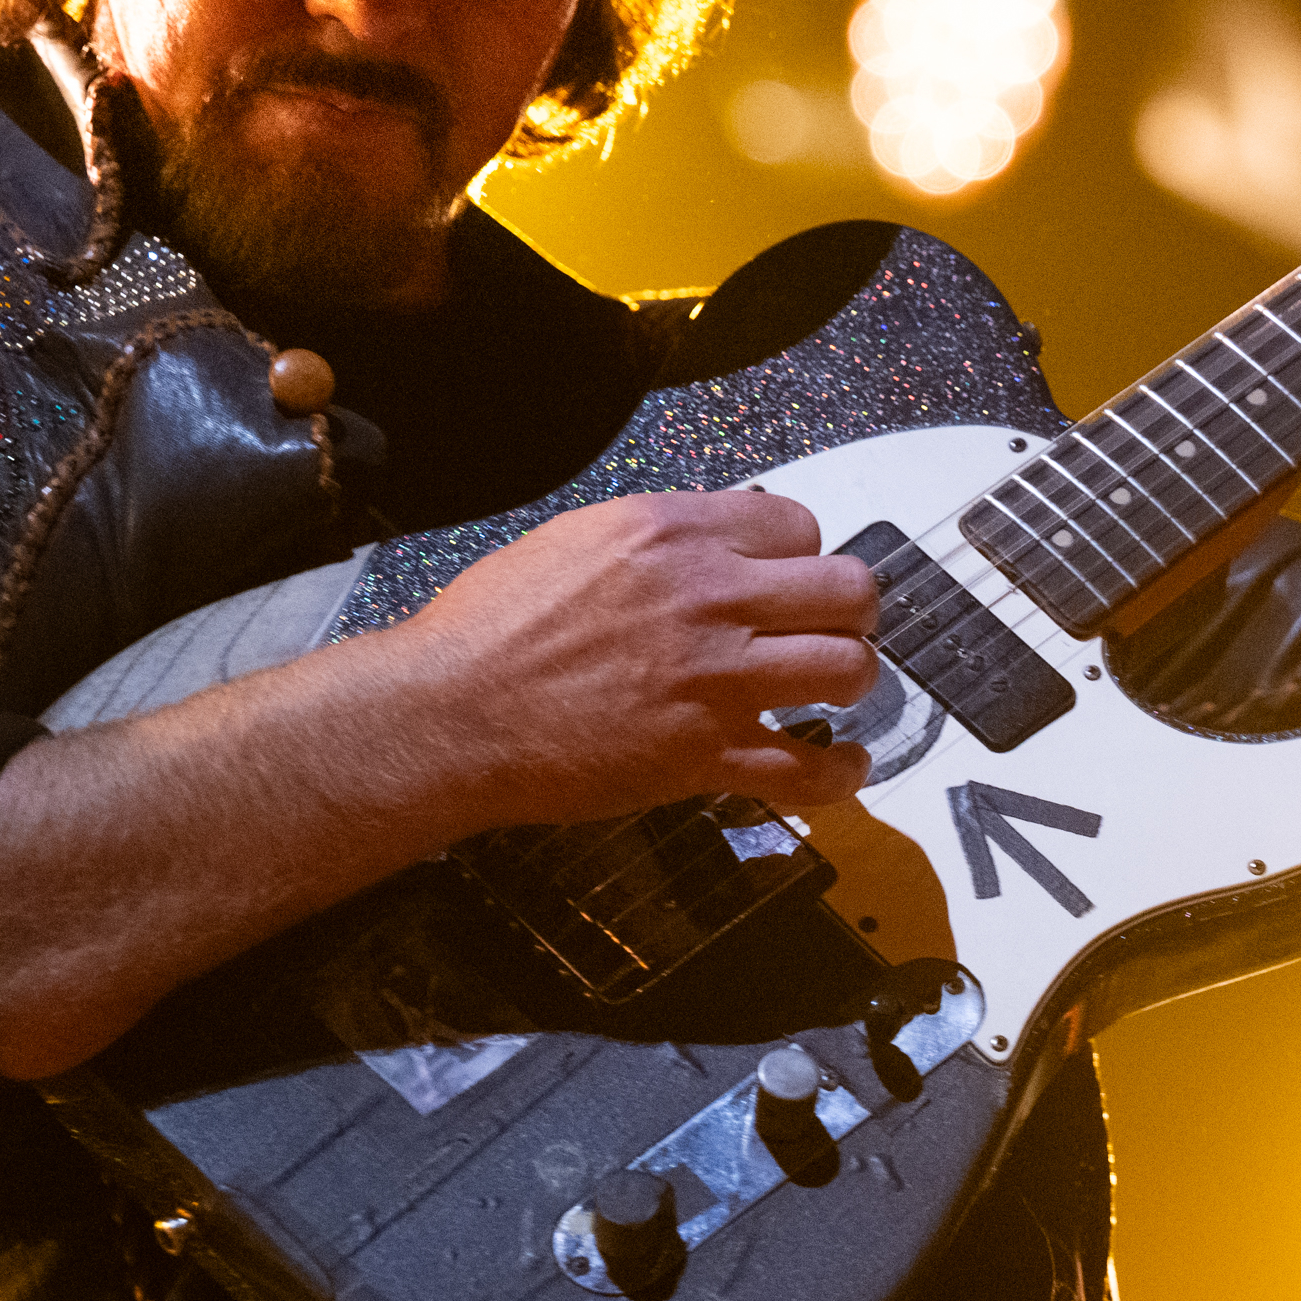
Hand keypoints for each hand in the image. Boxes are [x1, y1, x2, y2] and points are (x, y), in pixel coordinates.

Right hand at [396, 490, 880, 826]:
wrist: (450, 713)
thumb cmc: (492, 627)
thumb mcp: (579, 539)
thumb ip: (662, 537)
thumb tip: (719, 537)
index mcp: (676, 533)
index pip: (800, 526)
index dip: (801, 556)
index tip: (787, 581)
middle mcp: (710, 596)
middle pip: (848, 590)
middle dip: (850, 611)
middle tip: (831, 630)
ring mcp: (716, 679)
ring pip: (849, 668)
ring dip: (850, 680)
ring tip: (832, 691)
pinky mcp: (707, 756)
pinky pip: (811, 770)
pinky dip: (841, 775)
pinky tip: (844, 766)